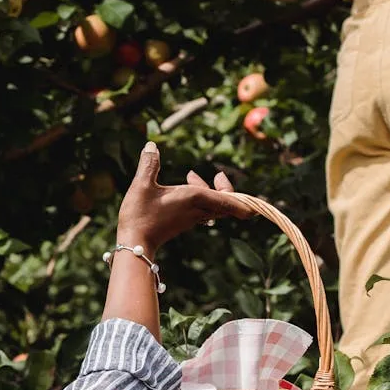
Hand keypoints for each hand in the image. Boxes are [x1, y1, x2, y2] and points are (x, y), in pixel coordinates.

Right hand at [116, 142, 251, 253]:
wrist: (134, 244)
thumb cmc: (139, 216)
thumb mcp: (141, 186)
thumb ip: (149, 164)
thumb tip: (152, 145)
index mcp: (193, 198)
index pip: (228, 200)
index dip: (244, 202)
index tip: (254, 206)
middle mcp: (197, 209)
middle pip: (225, 203)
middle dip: (225, 188)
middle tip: (219, 175)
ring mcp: (191, 218)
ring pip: (213, 206)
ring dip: (210, 191)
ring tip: (190, 175)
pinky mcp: (183, 222)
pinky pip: (203, 210)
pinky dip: (200, 198)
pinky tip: (182, 188)